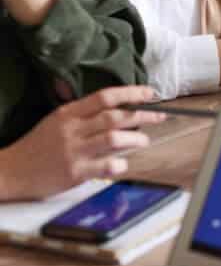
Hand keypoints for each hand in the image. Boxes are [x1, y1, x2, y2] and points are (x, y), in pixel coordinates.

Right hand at [0, 85, 164, 200]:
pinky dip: (120, 163)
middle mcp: (72, 130)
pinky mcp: (74, 172)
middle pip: (115, 117)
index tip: (150, 93)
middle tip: (160, 116)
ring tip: (143, 140)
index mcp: (68, 114)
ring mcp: (73, 151)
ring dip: (135, 139)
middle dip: (143, 115)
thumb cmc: (38, 146)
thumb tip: (120, 111)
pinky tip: (122, 163)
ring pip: (114, 139)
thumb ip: (84, 115)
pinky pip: (106, 166)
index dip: (131, 93)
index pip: (104, 97)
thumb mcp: (56, 122)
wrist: (10, 171)